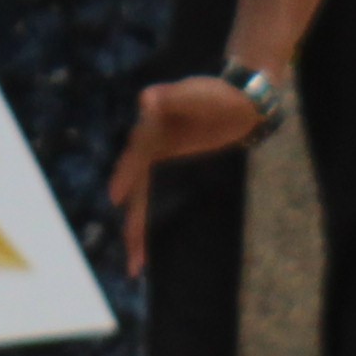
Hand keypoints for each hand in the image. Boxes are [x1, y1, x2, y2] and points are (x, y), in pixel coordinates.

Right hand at [106, 74, 268, 274]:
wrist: (240, 101)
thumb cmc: (218, 94)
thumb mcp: (193, 93)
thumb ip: (171, 98)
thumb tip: (146, 100)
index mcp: (152, 132)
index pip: (137, 158)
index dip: (126, 177)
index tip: (115, 199)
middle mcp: (152, 150)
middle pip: (140, 190)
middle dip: (135, 223)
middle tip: (133, 259)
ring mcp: (164, 163)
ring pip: (149, 199)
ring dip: (141, 229)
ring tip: (137, 262)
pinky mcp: (177, 172)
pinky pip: (163, 198)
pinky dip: (157, 219)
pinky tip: (154, 240)